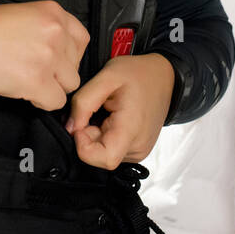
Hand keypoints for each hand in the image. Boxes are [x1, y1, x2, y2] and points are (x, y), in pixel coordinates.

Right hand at [0, 0, 88, 111]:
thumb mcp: (22, 16)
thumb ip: (47, 30)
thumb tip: (60, 53)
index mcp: (53, 13)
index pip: (81, 39)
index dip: (69, 54)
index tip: (58, 60)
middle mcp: (56, 32)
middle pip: (75, 64)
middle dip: (58, 72)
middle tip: (36, 71)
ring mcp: (49, 57)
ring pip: (70, 84)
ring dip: (52, 87)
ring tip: (30, 81)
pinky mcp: (37, 80)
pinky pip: (56, 101)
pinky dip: (42, 101)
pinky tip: (26, 92)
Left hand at [66, 53, 175, 168]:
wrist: (164, 77)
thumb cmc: (138, 74)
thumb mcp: (106, 77)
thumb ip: (83, 103)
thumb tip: (70, 128)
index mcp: (132, 129)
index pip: (104, 159)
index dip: (84, 146)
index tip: (83, 123)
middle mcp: (138, 147)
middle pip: (99, 156)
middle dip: (89, 134)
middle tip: (98, 110)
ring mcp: (139, 151)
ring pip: (103, 153)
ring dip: (97, 134)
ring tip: (108, 111)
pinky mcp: (137, 150)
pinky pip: (112, 149)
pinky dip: (106, 136)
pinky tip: (113, 118)